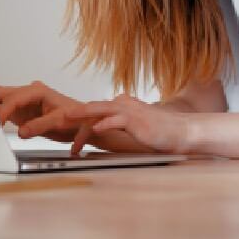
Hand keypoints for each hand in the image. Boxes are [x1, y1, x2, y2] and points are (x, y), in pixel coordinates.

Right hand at [0, 81, 88, 143]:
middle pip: (0, 92)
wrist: (83, 123)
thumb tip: (22, 131)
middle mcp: (27, 93)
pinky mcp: (20, 112)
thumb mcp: (59, 122)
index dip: (3, 110)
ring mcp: (22, 102)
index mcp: (37, 91)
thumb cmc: (75, 118)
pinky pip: (1, 109)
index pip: (13, 98)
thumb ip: (40, 125)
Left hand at [69, 94, 192, 154]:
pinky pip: (117, 119)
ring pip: (99, 110)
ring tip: (64, 119)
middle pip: (91, 108)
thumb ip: (118, 124)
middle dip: (71, 114)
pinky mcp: (137, 120)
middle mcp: (123, 104)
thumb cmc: (161, 133)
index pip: (93, 111)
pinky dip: (104, 124)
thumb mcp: (135, 128)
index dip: (76, 119)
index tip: (61, 129)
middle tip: (55, 119)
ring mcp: (130, 110)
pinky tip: (95, 129)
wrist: (183, 132)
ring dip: (80, 116)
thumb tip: (100, 129)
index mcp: (121, 106)